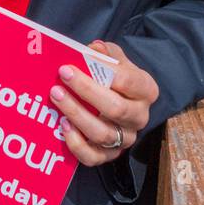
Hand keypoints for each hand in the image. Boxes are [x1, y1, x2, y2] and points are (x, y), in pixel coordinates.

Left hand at [49, 40, 158, 167]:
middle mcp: (140, 117)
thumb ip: (106, 52)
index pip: (129, 82)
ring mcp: (126, 138)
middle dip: (86, 91)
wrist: (121, 99)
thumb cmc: (116, 76)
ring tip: (56, 96)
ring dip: (76, 114)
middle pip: (116, 109)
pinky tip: (63, 125)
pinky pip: (93, 157)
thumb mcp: (116, 59)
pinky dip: (76, 143)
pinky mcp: (111, 155)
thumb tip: (95, 48)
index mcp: (146, 90)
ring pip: (102, 133)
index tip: (78, 64)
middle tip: (62, 76)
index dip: (104, 73)